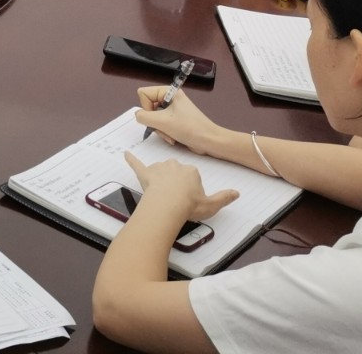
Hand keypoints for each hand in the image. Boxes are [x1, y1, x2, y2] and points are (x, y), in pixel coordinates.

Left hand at [124, 152, 238, 222]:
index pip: (192, 176)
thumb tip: (236, 193)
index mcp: (191, 171)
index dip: (191, 189)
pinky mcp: (145, 173)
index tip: (189, 199)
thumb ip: (224, 198)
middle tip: (176, 198)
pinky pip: (137, 164)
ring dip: (160, 179)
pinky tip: (126, 154)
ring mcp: (159, 168)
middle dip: (176, 183)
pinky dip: (131, 159)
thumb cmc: (189, 205)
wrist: (168, 206)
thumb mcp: (212, 205)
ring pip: (160, 171)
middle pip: (176, 172)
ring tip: (162, 195)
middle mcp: (175, 164)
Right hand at [133, 84, 226, 157]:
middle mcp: (170, 98)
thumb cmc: (190, 128)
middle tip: (164, 128)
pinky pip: (160, 123)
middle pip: (148, 106)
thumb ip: (144, 117)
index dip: (146, 107)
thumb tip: (138, 116)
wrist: (210, 141)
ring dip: (160, 129)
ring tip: (170, 136)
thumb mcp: (163, 122)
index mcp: (169, 92)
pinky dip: (164, 132)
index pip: (143, 94)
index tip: (157, 117)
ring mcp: (173, 109)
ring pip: (153, 117)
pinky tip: (173, 138)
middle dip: (154, 121)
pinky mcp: (175, 119)